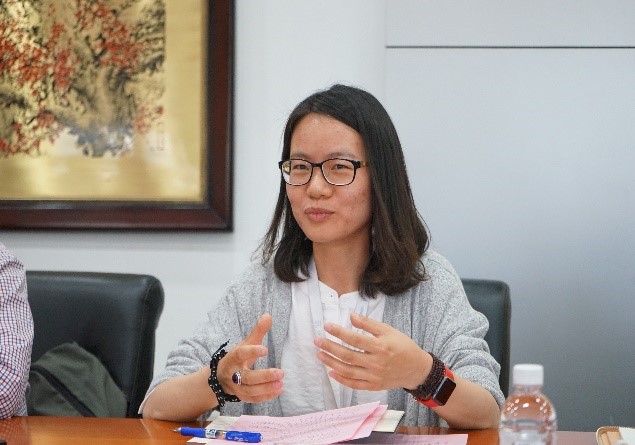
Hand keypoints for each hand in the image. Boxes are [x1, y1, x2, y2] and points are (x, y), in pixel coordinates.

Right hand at [217, 313, 283, 402]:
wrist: (221, 377)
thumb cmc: (238, 358)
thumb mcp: (245, 343)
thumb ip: (258, 331)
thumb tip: (268, 315)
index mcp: (233, 358)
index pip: (241, 354)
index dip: (252, 352)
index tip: (266, 350)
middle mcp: (233, 374)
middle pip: (247, 378)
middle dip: (264, 376)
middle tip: (281, 372)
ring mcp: (236, 388)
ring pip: (250, 391)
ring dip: (266, 389)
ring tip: (281, 384)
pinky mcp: (242, 397)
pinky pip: (253, 399)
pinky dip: (266, 397)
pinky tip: (279, 390)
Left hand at [314, 312, 431, 390]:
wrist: (416, 368)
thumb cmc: (403, 346)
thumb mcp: (389, 330)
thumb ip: (369, 324)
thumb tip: (351, 316)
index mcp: (380, 346)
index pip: (355, 339)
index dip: (339, 332)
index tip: (327, 326)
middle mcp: (376, 363)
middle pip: (348, 355)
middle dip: (330, 347)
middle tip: (317, 341)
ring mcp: (374, 376)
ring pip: (348, 371)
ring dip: (331, 363)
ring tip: (320, 355)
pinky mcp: (374, 386)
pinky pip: (354, 384)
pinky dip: (341, 380)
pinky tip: (331, 372)